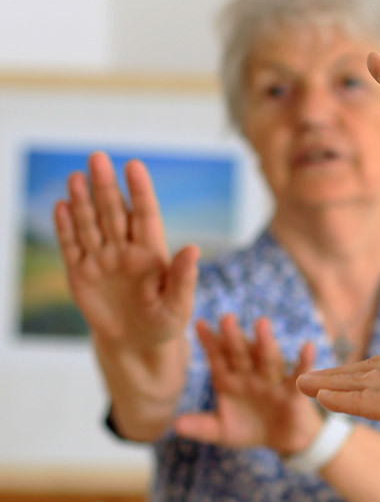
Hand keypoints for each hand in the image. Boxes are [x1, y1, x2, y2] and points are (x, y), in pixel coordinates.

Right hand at [53, 151, 198, 349]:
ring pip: (91, 224)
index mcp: (152, 252)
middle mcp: (125, 249)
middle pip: (114, 212)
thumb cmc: (165, 323)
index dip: (139, 191)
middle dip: (105, 186)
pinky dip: (66, 228)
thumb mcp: (178, 305)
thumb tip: (194, 249)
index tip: (134, 165)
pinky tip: (62, 206)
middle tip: (97, 157)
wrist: (137, 345)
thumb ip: (184, 278)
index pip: (145, 214)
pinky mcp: (81, 274)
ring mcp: (102, 259)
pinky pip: (72, 247)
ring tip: (77, 176)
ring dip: (82, 201)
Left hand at [175, 314, 321, 453]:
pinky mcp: (292, 391)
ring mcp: (271, 381)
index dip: (210, 343)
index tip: (200, 324)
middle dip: (234, 337)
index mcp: (230, 380)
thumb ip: (201, 427)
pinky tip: (307, 346)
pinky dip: (304, 361)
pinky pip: (299, 374)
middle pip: (241, 354)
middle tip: (226, 317)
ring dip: (265, 343)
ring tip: (261, 324)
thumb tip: (176, 424)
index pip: (218, 359)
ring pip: (268, 359)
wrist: (283, 439)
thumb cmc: (250, 428)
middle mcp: (250, 375)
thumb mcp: (223, 431)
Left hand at [296, 356, 379, 480]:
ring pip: (366, 381)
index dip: (368, 373)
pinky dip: (341, 398)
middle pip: (376, 369)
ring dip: (331, 382)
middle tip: (313, 375)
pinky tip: (319, 397)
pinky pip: (368, 401)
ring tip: (303, 382)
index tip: (347, 375)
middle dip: (341, 372)